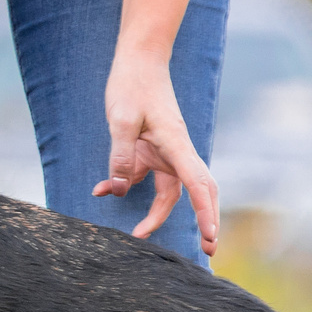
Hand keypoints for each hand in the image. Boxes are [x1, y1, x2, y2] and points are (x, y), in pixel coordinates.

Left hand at [95, 51, 220, 254]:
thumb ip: (120, 156)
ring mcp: (166, 151)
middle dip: (204, 221)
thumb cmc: (133, 85)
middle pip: (197, 192)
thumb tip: (116, 192)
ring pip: (170, 189)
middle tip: (207, 252)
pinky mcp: (151, 149)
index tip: (210, 237)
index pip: (197, 185)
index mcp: (176, 145)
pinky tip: (102, 191)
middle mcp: (177, 151)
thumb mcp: (121, 120)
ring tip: (140, 235)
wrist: (138, 60)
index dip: (206, 213)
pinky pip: (146, 176)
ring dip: (157, 212)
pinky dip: (128, 186)